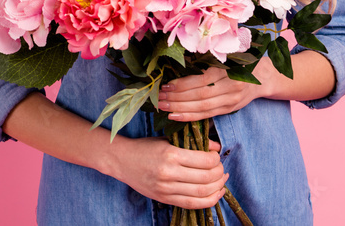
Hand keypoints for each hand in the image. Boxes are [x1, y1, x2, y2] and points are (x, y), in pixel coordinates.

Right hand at [107, 135, 227, 209]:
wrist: (122, 160)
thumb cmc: (145, 147)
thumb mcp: (167, 139)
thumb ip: (191, 143)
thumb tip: (216, 148)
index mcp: (171, 154)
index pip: (205, 160)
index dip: (216, 159)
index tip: (217, 156)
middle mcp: (169, 173)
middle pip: (206, 177)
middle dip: (219, 173)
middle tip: (220, 168)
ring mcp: (167, 189)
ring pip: (202, 192)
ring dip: (217, 187)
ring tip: (221, 180)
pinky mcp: (165, 199)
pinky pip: (192, 204)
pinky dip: (209, 201)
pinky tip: (216, 193)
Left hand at [157, 57, 277, 120]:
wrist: (262, 77)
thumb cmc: (239, 61)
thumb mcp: (227, 56)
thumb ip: (207, 59)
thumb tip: (178, 62)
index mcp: (231, 70)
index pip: (202, 80)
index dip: (183, 84)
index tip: (165, 85)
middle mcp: (232, 87)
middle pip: (200, 95)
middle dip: (177, 97)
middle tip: (158, 97)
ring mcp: (232, 100)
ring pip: (202, 108)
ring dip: (180, 108)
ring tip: (162, 106)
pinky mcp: (229, 109)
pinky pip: (207, 115)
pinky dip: (190, 116)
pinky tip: (175, 115)